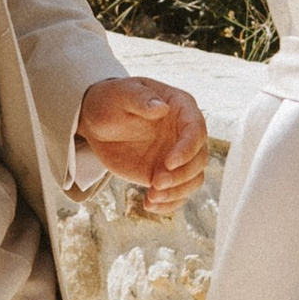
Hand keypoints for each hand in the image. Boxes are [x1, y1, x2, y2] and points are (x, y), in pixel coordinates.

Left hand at [76, 72, 207, 214]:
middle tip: (155, 183)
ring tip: (151, 197)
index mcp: (182, 108)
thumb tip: (161, 108)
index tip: (169, 164)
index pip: (196, 130)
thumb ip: (140, 99)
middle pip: (199, 159)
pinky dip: (168, 203)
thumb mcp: (121, 94)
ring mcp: (178, 156)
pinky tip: (149, 205)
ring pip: (193, 179)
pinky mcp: (166, 174)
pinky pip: (178, 193)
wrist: (98, 123)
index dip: (187, 149)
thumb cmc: (111, 101)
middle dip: (181, 176)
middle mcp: (185, 133)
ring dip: (177, 192)